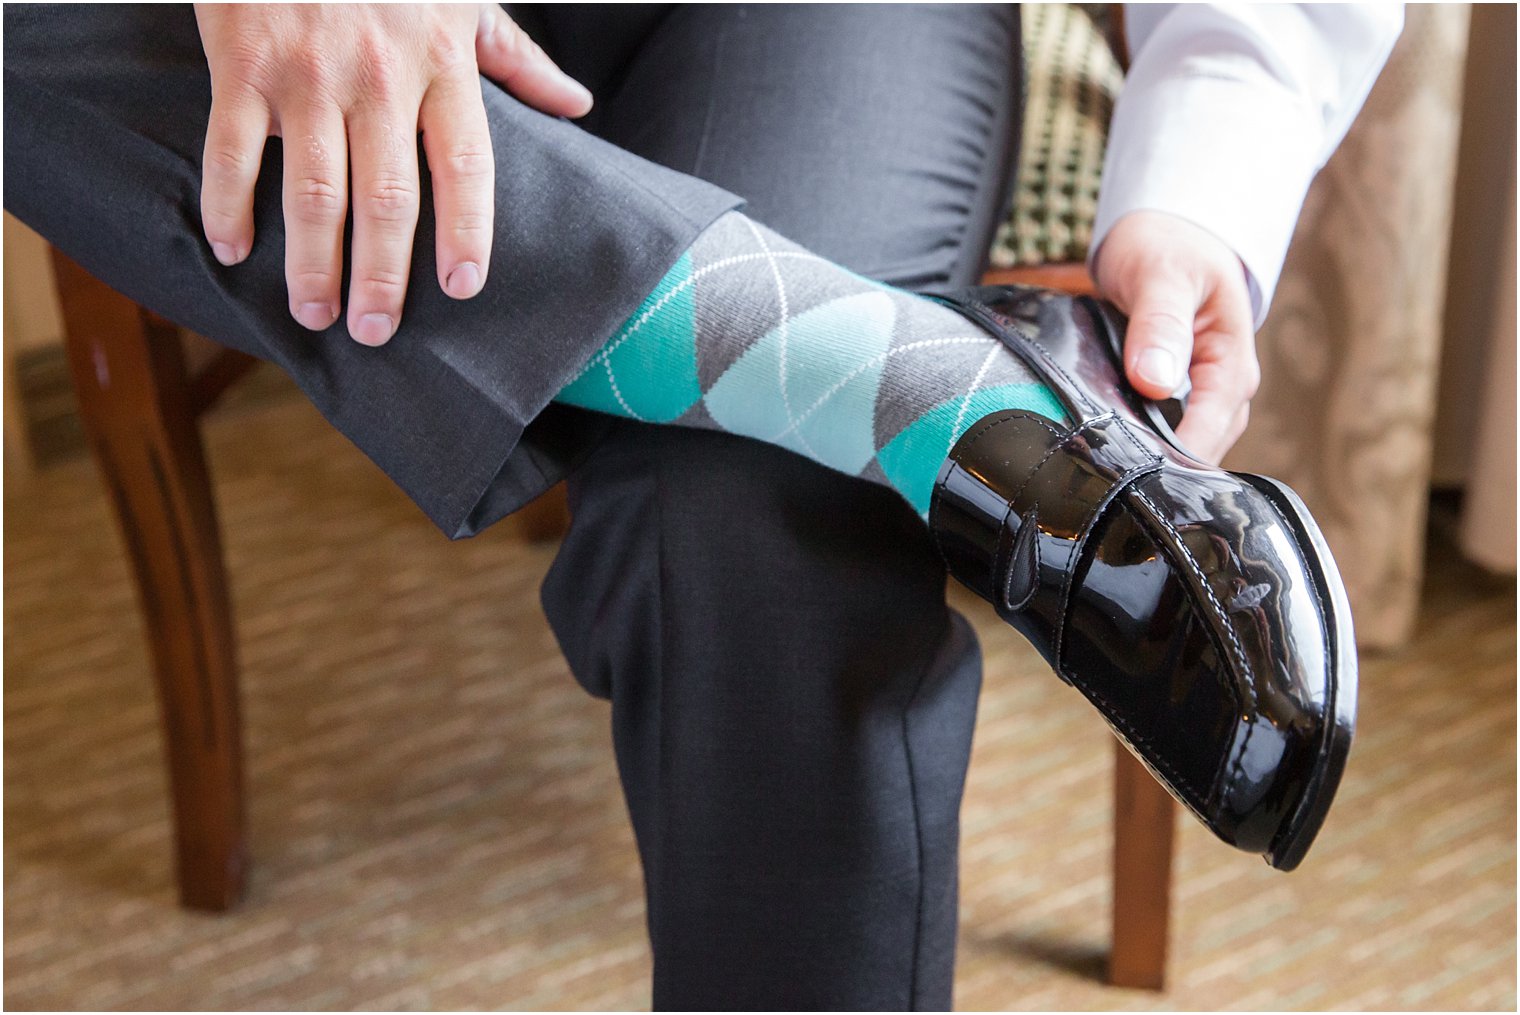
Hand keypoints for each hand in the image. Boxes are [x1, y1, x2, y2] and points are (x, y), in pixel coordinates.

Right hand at [194, 3, 591, 345]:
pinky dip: (228, 204)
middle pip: (389, 198)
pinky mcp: (242, 58)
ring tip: (315, 314)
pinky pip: (233, 148)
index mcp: (440, 62)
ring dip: (313, 262)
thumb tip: (576, 104)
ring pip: (312, 189)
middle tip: (376, 332)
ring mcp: (308, 71)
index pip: (465, 164)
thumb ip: (514, 56)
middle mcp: (379, 75)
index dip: (468, 230)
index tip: (465, 287)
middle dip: (382, 275)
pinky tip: (231, 250)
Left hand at [1094, 210, 1259, 464]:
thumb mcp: (1163, 274)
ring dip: (1148, 458)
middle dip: (1159, 467)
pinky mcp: (1175, 397)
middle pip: (1199, 451)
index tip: (1132, 476)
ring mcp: (1201, 396)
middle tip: (1108, 483)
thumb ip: (1160, 324)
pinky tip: (1107, 448)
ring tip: (1104, 472)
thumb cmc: (1170, 246)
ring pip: (1181, 447)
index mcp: (1233, 364)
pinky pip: (1161, 432)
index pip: (1209, 431)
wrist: (1166, 234)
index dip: (1174, 459)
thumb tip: (1156, 380)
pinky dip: (1137, 440)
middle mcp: (1224, 388)